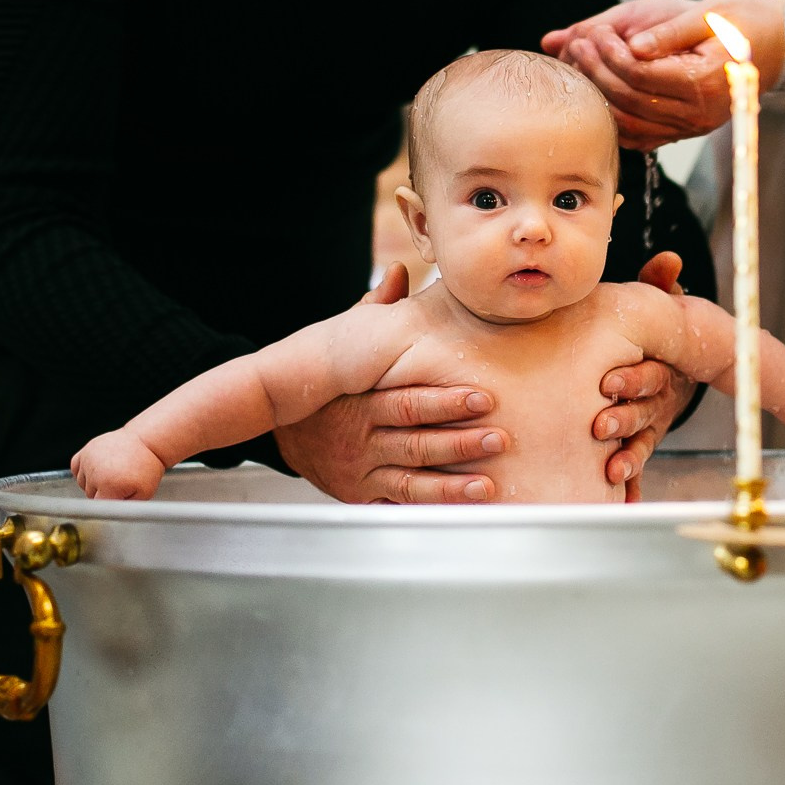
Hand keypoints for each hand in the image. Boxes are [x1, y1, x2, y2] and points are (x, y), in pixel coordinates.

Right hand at [71, 429, 167, 500]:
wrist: (146, 441)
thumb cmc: (146, 466)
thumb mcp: (144, 494)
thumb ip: (125, 508)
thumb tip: (113, 516)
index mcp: (109, 486)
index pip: (98, 506)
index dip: (110, 504)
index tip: (117, 498)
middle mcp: (95, 473)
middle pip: (90, 494)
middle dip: (103, 492)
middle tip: (119, 482)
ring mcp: (89, 460)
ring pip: (82, 482)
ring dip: (93, 481)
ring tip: (111, 473)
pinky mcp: (86, 450)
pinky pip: (76, 467)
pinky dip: (83, 470)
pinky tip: (98, 469)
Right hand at [276, 262, 509, 502]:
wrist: (285, 432)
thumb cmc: (330, 386)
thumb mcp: (345, 349)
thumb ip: (375, 313)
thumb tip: (399, 272)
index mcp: (363, 403)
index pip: (407, 403)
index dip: (444, 402)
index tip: (482, 398)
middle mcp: (363, 441)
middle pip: (415, 444)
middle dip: (458, 443)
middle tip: (498, 438)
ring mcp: (363, 473)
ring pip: (410, 483)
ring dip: (450, 487)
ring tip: (487, 485)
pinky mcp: (363, 497)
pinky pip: (397, 508)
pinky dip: (426, 511)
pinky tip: (458, 511)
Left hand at [545, 0, 784, 148]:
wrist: (774, 45)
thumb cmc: (743, 22)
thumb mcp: (708, 14)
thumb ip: (669, 32)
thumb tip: (633, 45)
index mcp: (703, 81)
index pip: (640, 74)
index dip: (610, 54)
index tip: (594, 32)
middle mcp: (698, 112)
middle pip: (631, 100)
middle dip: (599, 72)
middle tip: (579, 46)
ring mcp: (693, 126)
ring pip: (632, 123)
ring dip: (602, 97)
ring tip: (584, 67)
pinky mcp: (688, 130)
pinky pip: (644, 136)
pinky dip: (618, 121)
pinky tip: (601, 97)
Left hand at [593, 252, 697, 498]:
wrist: (675, 366)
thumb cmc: (654, 335)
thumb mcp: (659, 310)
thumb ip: (660, 287)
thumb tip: (669, 259)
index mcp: (660, 367)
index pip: (649, 373)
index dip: (632, 379)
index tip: (609, 382)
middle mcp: (658, 398)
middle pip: (643, 410)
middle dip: (623, 418)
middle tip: (599, 425)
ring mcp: (650, 423)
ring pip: (640, 441)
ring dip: (627, 456)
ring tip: (611, 470)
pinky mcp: (642, 442)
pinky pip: (638, 465)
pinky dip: (632, 484)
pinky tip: (623, 499)